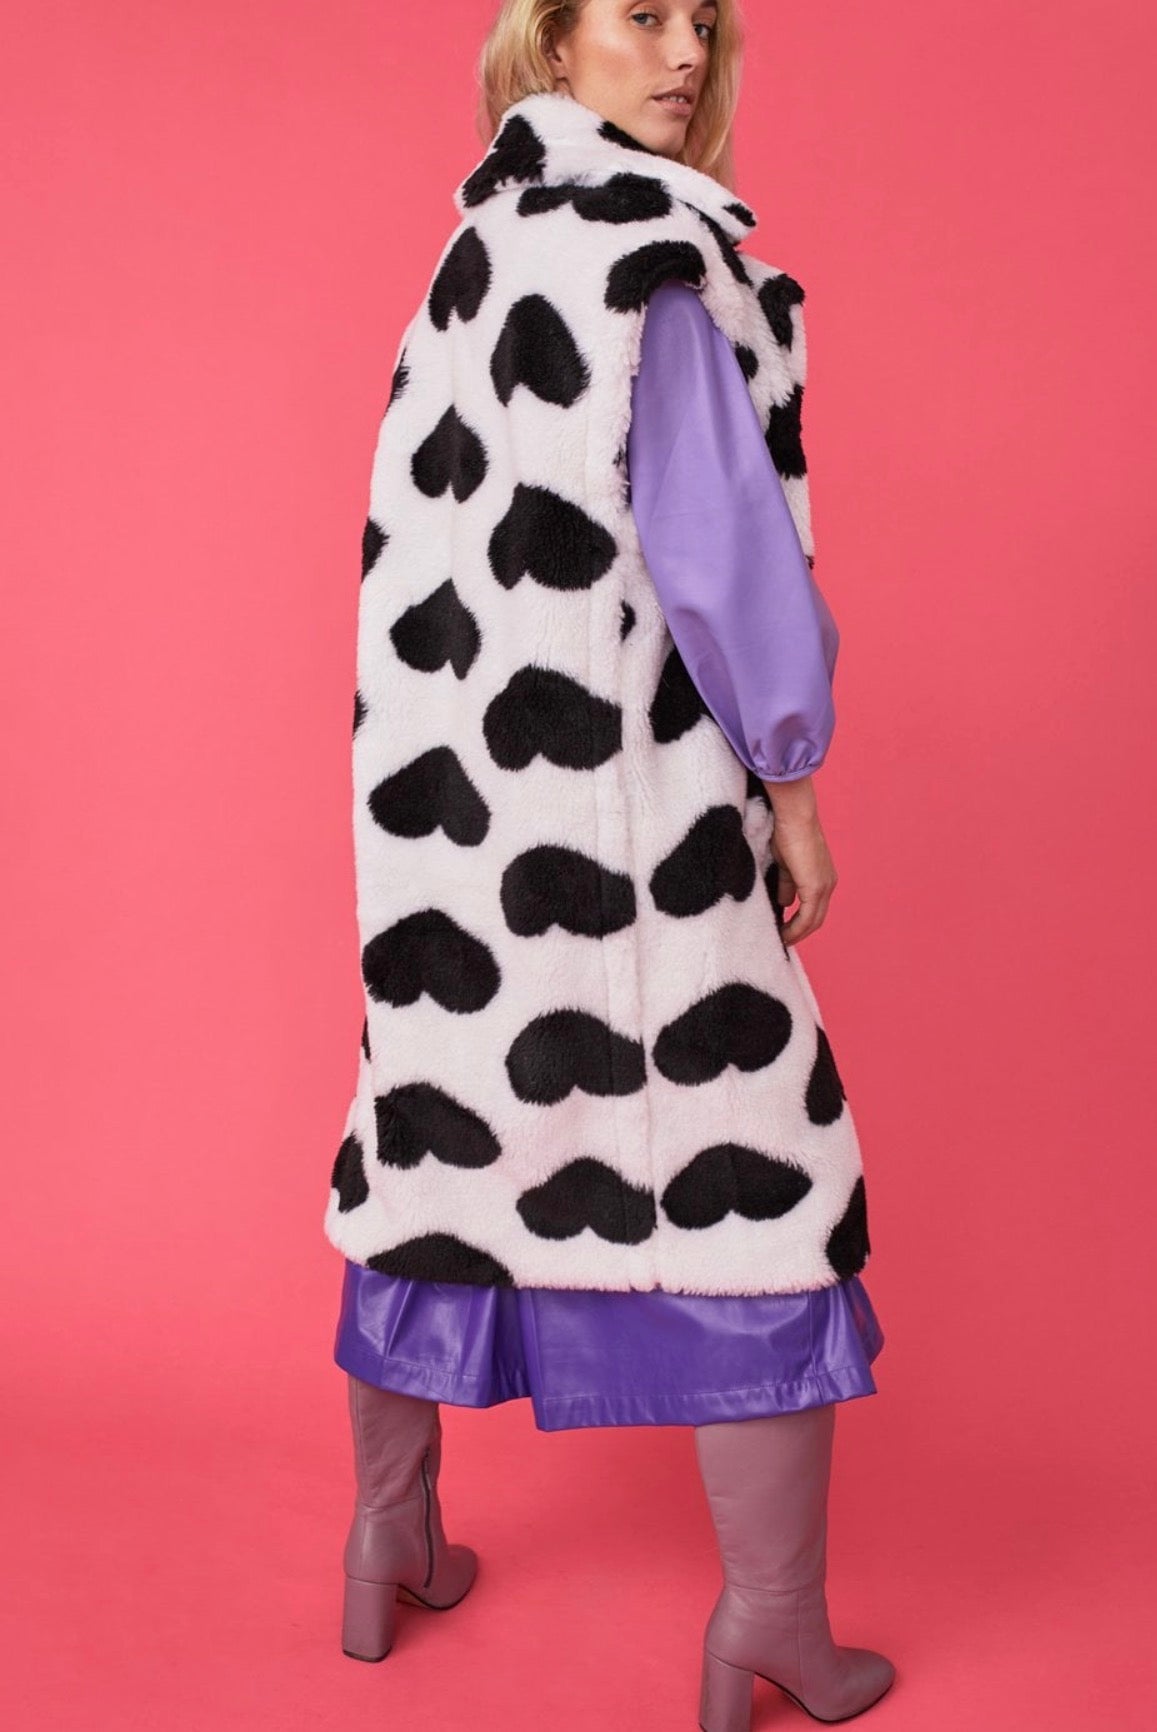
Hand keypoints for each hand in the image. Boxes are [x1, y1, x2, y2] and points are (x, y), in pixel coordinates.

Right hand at [762, 775, 837, 946]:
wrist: (794, 818)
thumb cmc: (787, 833)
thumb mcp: (785, 864)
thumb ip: (787, 884)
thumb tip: (784, 903)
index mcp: (823, 877)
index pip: (814, 908)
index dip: (800, 923)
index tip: (784, 930)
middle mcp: (828, 884)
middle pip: (817, 919)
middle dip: (799, 933)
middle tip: (781, 941)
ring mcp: (824, 886)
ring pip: (813, 921)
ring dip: (796, 934)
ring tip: (779, 941)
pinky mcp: (815, 888)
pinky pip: (807, 917)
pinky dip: (795, 929)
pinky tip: (783, 935)